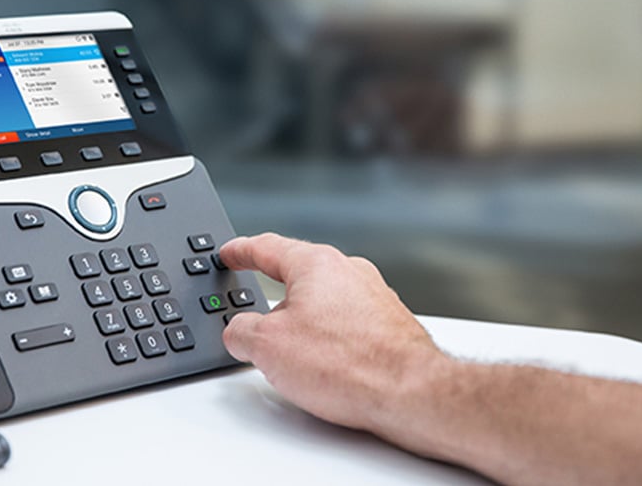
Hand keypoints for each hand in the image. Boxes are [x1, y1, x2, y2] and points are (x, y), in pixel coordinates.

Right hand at [220, 233, 447, 430]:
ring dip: (305, 329)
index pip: (266, 247)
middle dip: (274, 302)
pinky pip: (346, 326)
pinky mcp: (390, 325)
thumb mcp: (266, 346)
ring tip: (296, 361)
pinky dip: (330, 344)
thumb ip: (240, 331)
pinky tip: (327, 370)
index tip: (231, 251)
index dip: (241, 251)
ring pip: (323, 305)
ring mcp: (374, 297)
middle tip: (256, 320)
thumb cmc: (349, 364)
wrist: (410, 393)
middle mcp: (349, 272)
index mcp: (316, 263)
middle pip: (298, 279)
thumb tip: (240, 332)